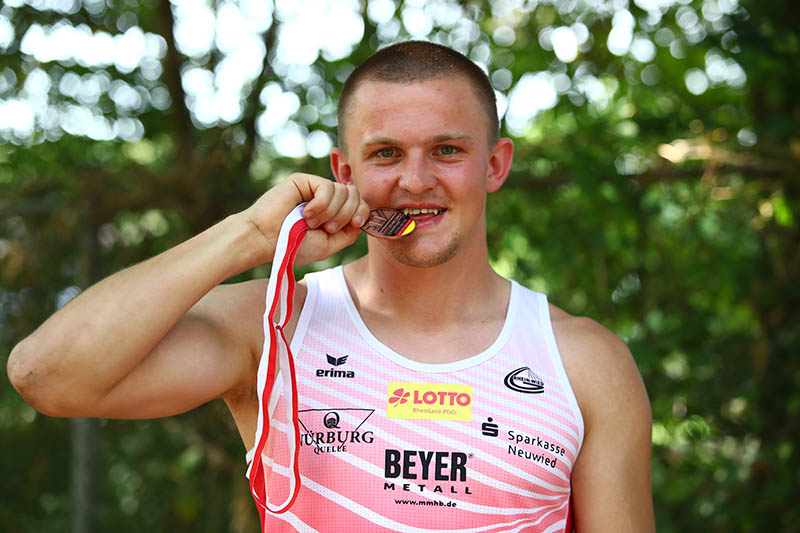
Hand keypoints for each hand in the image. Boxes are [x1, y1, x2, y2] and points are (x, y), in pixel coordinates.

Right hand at [242, 173, 369, 264]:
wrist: (266, 240)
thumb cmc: (295, 246)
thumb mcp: (330, 245)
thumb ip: (350, 231)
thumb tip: (362, 216)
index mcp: (333, 213)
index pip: (359, 203)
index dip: (363, 211)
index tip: (355, 223)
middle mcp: (326, 199)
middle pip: (355, 195)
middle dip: (347, 214)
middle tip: (327, 228)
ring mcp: (315, 188)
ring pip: (343, 191)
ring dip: (331, 212)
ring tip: (311, 223)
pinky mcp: (304, 180)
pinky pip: (327, 187)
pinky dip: (321, 204)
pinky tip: (306, 213)